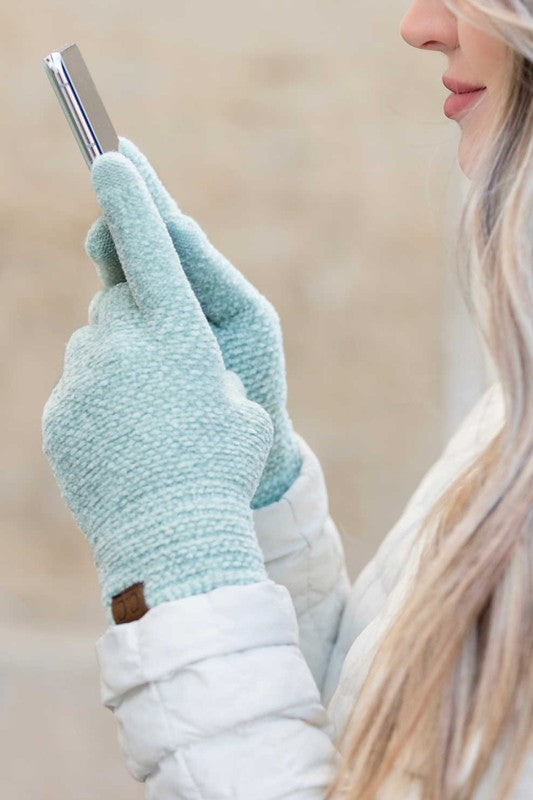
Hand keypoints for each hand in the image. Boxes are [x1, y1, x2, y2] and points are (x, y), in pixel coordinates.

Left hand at [42, 152, 272, 623]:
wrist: (172, 536)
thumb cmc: (224, 466)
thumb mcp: (241, 402)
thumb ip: (204, 354)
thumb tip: (159, 336)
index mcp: (179, 329)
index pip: (150, 241)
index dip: (131, 193)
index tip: (109, 154)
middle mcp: (124, 339)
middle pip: (120, 294)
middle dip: (139, 308)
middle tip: (164, 356)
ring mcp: (84, 375)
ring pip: (99, 342)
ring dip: (122, 362)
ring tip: (151, 419)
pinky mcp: (59, 411)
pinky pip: (81, 385)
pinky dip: (101, 401)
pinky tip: (126, 442)